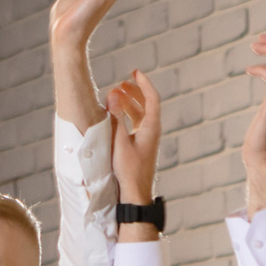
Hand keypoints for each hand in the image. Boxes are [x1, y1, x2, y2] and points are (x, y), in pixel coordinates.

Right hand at [107, 70, 161, 205]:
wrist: (135, 192)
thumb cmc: (129, 170)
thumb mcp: (120, 141)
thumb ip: (116, 117)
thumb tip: (114, 93)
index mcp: (151, 127)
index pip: (152, 98)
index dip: (144, 83)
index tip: (135, 72)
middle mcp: (152, 130)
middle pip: (147, 104)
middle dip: (135, 91)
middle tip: (123, 81)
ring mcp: (146, 137)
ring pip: (140, 113)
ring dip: (129, 102)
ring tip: (116, 94)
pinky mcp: (140, 144)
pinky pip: (135, 123)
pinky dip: (126, 114)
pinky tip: (116, 114)